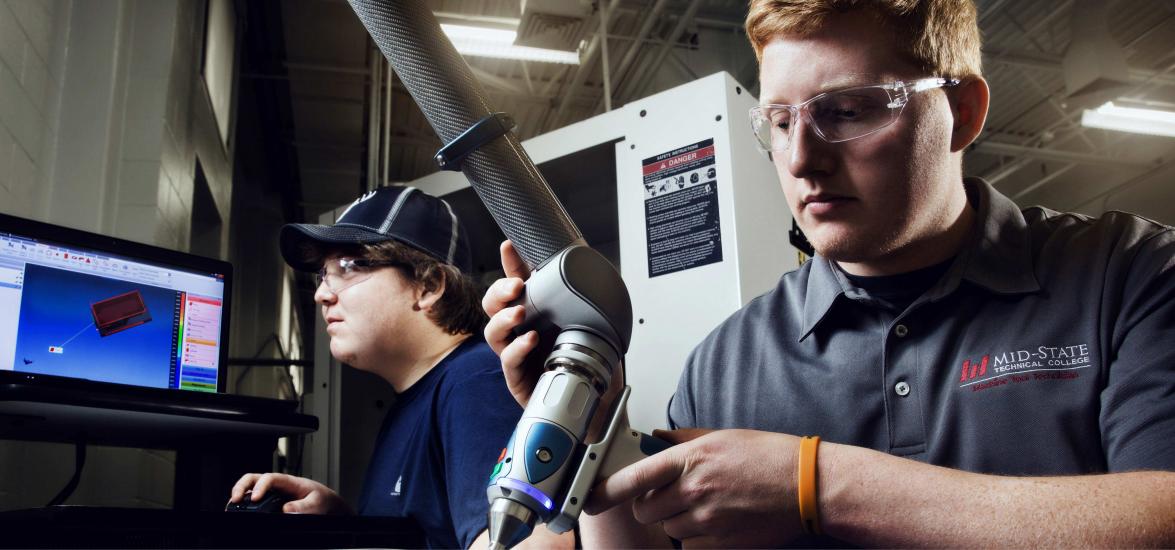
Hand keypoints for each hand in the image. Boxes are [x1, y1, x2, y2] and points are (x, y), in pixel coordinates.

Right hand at [228, 473, 352, 514]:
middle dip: (242, 486)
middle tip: (235, 499)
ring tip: (232, 505)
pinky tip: (240, 510)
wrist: (327, 504)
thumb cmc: (322, 499)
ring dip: (240, 495)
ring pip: (251, 488)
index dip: (260, 486)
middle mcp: (277, 485)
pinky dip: (244, 504)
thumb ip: (304, 506)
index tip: (255, 498)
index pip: (270, 478)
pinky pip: (254, 501)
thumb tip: (287, 510)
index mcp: (289, 481)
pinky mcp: (270, 503)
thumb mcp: (317, 502)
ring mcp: (272, 493)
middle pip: (254, 479)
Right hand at [482, 240, 624, 440]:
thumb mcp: (598, 323)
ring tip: (518, 313)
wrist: (600, 402)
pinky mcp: (518, 379)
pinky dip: (516, 349)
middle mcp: (523, 331)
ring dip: (502, 318)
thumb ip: (590, 297)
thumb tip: (593, 268)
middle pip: (494, 304)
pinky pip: (508, 361)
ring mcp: (518, 354)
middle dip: (499, 290)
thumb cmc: (594, 363)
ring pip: (492, 331)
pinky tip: (528, 340)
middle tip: (515, 286)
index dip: (511, 263)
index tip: (509, 247)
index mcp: (539, 312)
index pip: (518, 283)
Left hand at [586, 429, 804, 547]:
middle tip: (668, 495)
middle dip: (649, 504)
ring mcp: (708, 519)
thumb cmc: (770, 457)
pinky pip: (690, 546)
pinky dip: (695, 537)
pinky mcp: (721, 543)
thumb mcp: (722, 436)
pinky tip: (716, 521)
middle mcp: (695, 489)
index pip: (634, 477)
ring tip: (703, 505)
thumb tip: (656, 441)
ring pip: (668, 528)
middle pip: (644, 509)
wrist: (807, 485)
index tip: (592, 497)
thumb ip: (683, 441)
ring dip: (676, 520)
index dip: (606, 489)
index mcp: (692, 458)